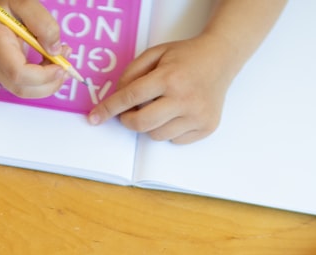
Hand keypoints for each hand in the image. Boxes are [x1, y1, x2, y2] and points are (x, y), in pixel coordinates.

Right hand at [0, 0, 69, 97]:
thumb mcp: (22, 1)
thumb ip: (42, 22)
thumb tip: (54, 50)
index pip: (19, 74)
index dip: (43, 75)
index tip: (61, 65)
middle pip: (23, 89)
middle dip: (49, 83)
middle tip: (67, 64)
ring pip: (25, 91)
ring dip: (48, 83)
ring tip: (61, 59)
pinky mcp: (2, 74)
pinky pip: (24, 85)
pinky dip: (42, 79)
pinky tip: (50, 62)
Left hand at [87, 34, 241, 143]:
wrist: (221, 58)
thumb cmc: (185, 57)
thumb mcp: (155, 54)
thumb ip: (131, 73)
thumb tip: (116, 99)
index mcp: (169, 77)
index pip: (130, 97)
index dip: (109, 108)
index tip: (94, 117)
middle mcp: (184, 98)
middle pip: (141, 124)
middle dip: (127, 121)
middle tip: (128, 113)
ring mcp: (197, 115)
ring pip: (156, 135)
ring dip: (151, 125)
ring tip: (161, 107)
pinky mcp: (207, 127)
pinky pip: (175, 140)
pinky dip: (169, 130)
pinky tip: (177, 113)